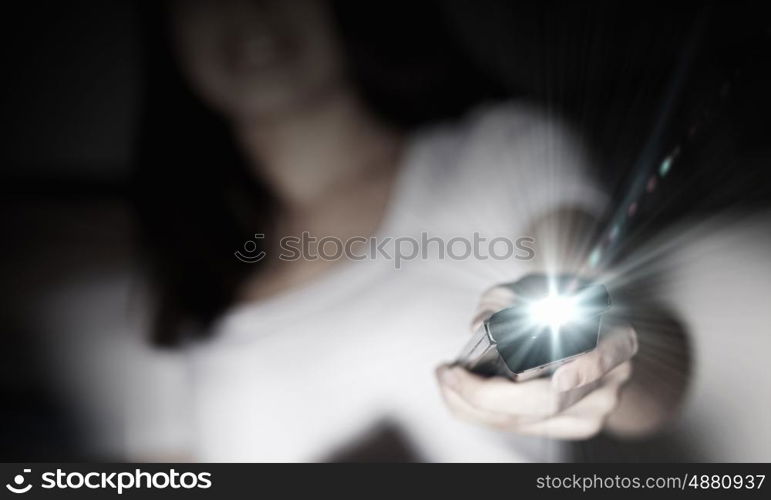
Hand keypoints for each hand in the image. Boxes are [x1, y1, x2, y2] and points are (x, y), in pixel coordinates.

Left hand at [436, 285, 637, 438]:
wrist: (593, 338)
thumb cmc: (559, 306)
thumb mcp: (534, 289)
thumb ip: (505, 299)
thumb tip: (478, 325)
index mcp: (616, 340)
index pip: (605, 357)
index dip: (583, 368)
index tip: (553, 374)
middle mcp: (609, 382)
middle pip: (550, 401)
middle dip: (490, 395)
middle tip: (449, 373)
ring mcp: (591, 412)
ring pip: (526, 422)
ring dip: (474, 406)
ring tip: (445, 378)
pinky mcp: (569, 428)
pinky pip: (519, 428)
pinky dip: (481, 414)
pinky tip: (457, 394)